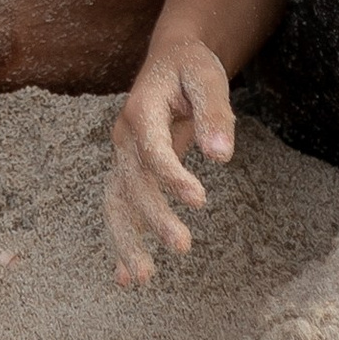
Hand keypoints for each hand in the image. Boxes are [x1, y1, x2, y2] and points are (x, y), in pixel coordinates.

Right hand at [105, 41, 237, 283]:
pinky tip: (126, 277)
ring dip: (127, 240)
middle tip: (183, 246)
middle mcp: (123, 136)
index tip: (200, 200)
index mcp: (141, 110)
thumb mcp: (208, 77)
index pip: (153, 150)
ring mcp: (122, 156)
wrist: (170, 60)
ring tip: (142, 278)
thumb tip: (221, 156)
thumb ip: (215, 113)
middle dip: (154, 217)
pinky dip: (122, 240)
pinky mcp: (129, 171)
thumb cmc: (191, 67)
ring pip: (117, 201)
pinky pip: (120, 208)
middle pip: (133, 182)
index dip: (173, 177)